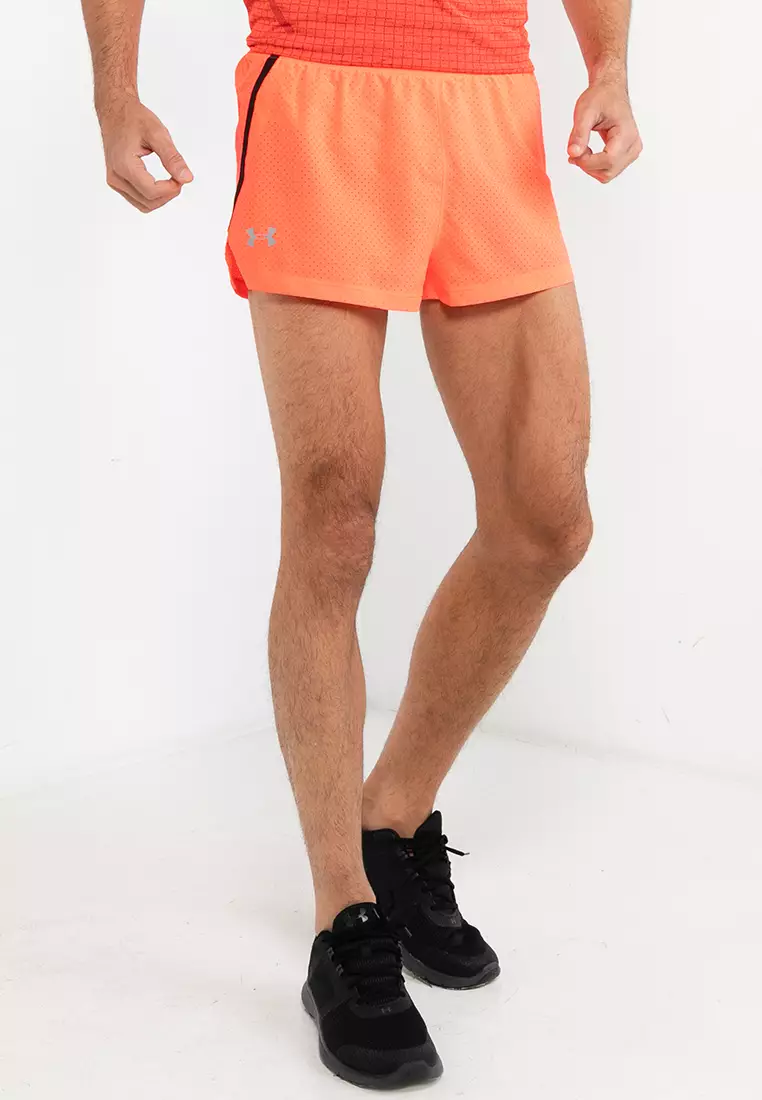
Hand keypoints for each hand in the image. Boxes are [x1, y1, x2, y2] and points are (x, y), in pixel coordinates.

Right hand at [97, 94, 192, 211]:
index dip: (171, 189)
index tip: (181, 177)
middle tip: (179, 177)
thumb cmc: (134, 119)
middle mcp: (116, 177)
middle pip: (149, 201)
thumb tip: (187, 178)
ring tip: (171, 179)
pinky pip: (138, 200)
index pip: (151, 191)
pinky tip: (161, 183)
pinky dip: (153, 196)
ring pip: (144, 205)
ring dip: (162, 198)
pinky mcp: (116, 183)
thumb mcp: (158, 133)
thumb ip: (172, 158)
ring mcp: (114, 182)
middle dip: (168, 194)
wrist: (115, 112)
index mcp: (124, 165)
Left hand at [567, 76, 641, 182]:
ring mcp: (631, 152)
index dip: (587, 162)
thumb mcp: (585, 112)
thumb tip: (572, 153)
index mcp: (627, 134)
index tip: (573, 152)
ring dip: (590, 167)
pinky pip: (608, 170)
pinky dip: (594, 166)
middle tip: (576, 149)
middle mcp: (633, 146)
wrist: (610, 91)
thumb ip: (578, 134)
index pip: (608, 161)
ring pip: (607, 175)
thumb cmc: (601, 97)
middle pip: (607, 172)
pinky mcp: (626, 155)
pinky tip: (587, 153)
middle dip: (587, 165)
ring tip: (581, 149)